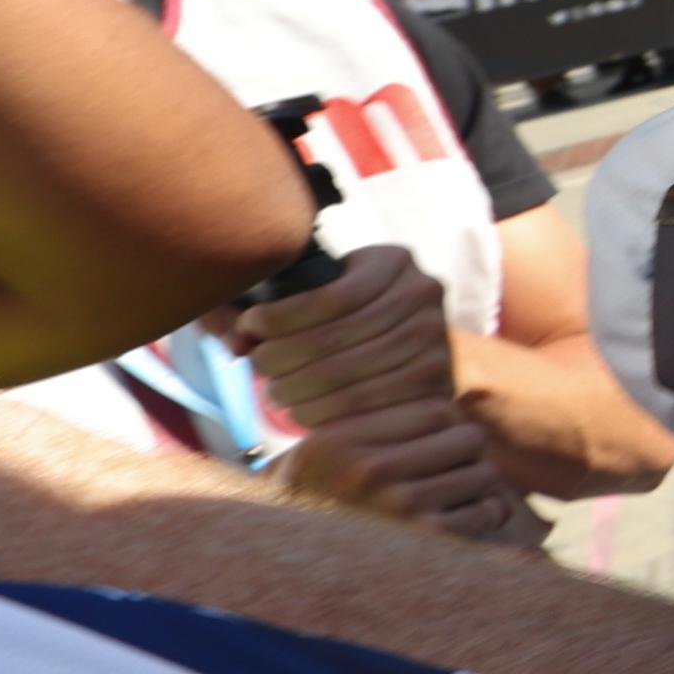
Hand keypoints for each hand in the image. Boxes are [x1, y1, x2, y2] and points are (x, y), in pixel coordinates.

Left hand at [228, 241, 461, 430]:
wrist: (411, 352)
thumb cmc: (348, 318)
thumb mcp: (317, 296)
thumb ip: (264, 309)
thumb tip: (236, 339)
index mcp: (393, 260)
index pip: (328, 295)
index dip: (279, 316)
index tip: (247, 326)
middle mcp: (423, 293)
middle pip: (336, 337)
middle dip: (282, 356)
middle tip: (256, 368)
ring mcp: (436, 339)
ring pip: (347, 374)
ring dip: (297, 389)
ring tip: (273, 392)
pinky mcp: (437, 381)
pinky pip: (367, 403)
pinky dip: (325, 412)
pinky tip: (301, 413)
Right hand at [273, 393, 532, 540]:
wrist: (294, 563)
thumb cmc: (318, 499)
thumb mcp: (327, 446)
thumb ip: (375, 419)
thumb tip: (446, 405)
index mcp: (346, 439)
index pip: (437, 410)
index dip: (448, 422)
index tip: (438, 437)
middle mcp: (372, 469)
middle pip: (468, 438)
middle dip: (467, 451)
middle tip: (452, 465)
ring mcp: (400, 506)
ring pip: (483, 475)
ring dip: (478, 485)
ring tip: (455, 492)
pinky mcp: (425, 542)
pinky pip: (484, 513)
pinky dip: (485, 514)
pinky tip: (466, 516)